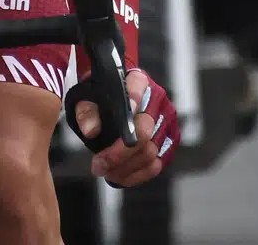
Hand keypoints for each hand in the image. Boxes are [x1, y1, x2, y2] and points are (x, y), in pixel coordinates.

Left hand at [73, 68, 178, 185]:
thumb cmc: (101, 94)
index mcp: (138, 80)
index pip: (137, 89)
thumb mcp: (88, 96)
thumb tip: (91, 130)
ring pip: (151, 152)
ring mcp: (167, 121)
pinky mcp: (170, 140)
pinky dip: (138, 174)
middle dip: (119, 154)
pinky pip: (158, 164)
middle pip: (144, 132)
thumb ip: (86, 110)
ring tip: (106, 172)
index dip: (131, 105)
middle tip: (98, 165)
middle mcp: (158, 100)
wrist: (115, 95)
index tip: (121, 124)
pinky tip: (120, 177)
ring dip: (126, 168)